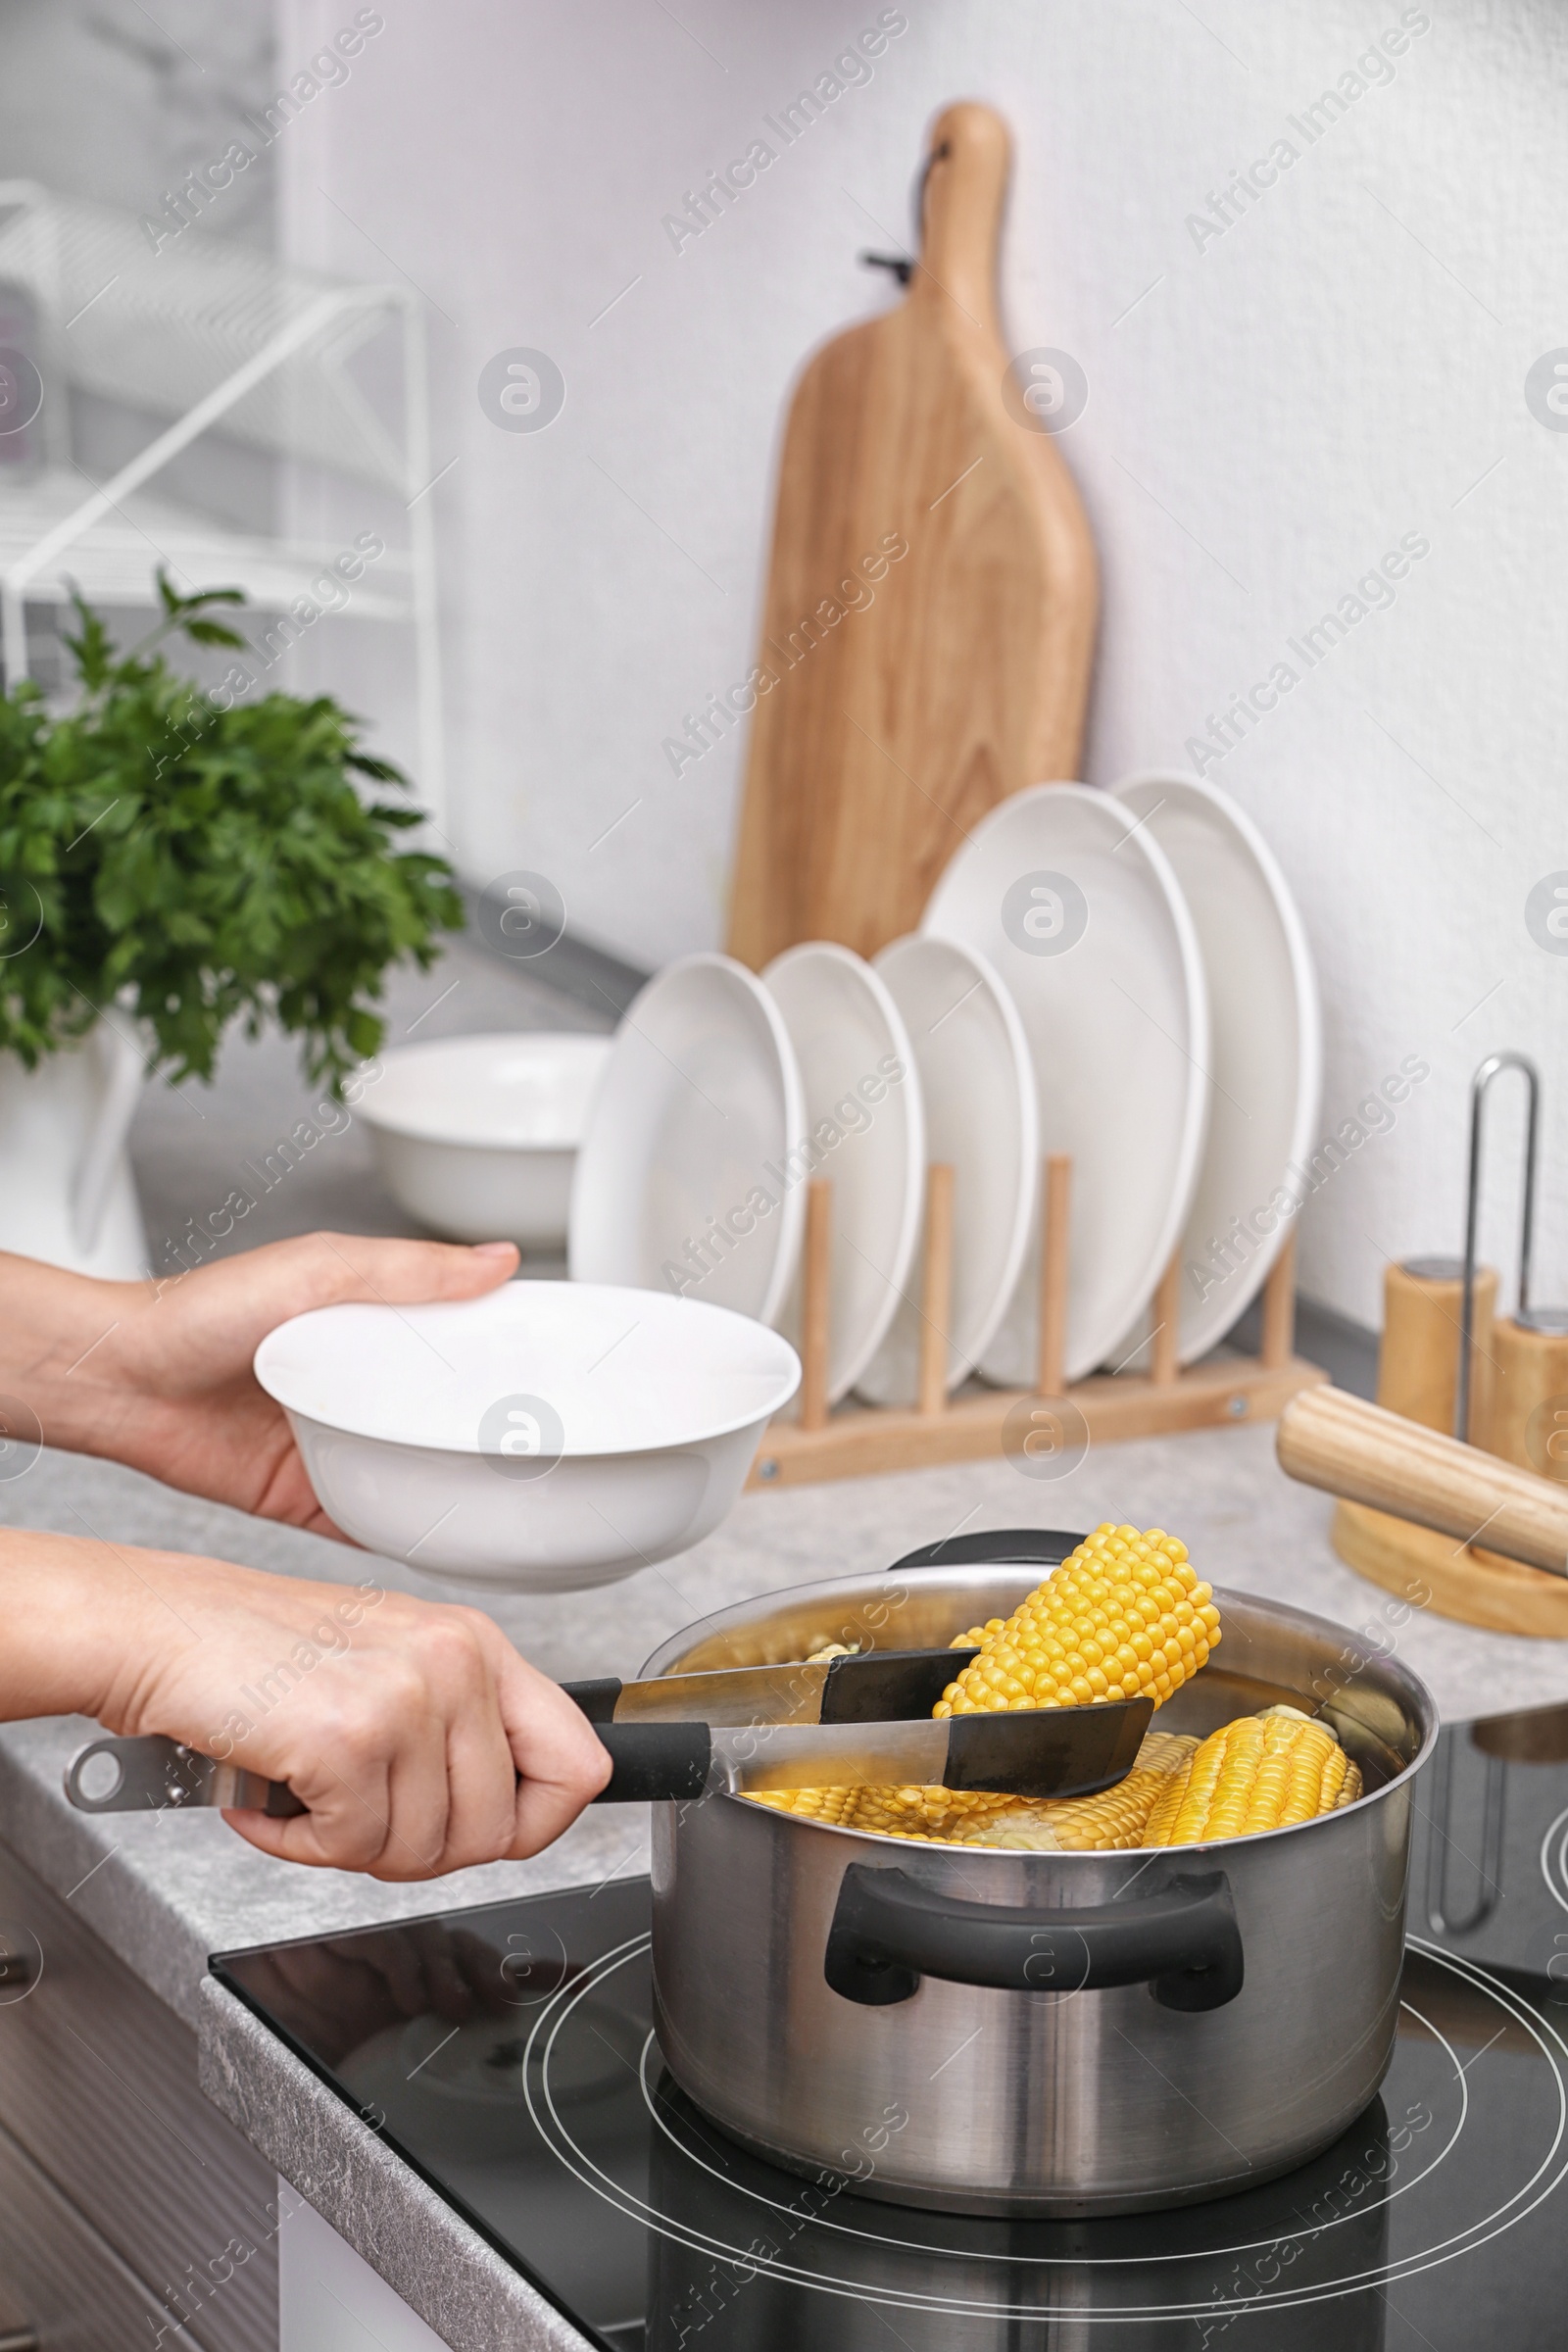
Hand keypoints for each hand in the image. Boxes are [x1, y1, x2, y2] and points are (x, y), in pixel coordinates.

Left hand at [0, 1232, 518, 1536]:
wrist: (122, 1380)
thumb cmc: (201, 1312)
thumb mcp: (320, 1269)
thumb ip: (410, 1270)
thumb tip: (497, 1259)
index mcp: (372, 1326)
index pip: (461, 1340)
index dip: (510, 1352)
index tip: (563, 1366)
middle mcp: (362, 1388)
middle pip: (448, 1413)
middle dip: (496, 1429)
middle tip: (555, 1442)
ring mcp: (339, 1445)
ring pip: (418, 1472)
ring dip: (460, 1485)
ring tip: (521, 1497)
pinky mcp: (309, 1496)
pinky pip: (371, 1522)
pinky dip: (407, 1533)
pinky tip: (448, 1540)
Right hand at [9, 1529, 611, 1877]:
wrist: (158, 1629)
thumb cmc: (257, 1655)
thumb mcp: (391, 1668)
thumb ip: (460, 1731)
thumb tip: (516, 1816)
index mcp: (477, 1645)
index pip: (580, 1764)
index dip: (535, 1825)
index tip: (485, 1833)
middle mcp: (455, 1662)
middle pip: (497, 1833)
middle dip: (418, 1851)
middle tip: (356, 1816)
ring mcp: (407, 1697)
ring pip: (424, 1853)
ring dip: (349, 1848)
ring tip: (306, 1793)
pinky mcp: (349, 1738)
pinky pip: (353, 1850)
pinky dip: (300, 1846)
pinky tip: (272, 1799)